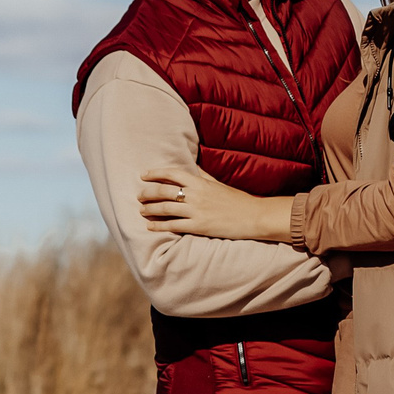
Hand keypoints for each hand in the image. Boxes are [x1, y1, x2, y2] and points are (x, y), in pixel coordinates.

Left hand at [138, 162, 295, 241]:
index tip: (144, 175)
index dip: (155, 173)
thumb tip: (193, 166)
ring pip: (165, 208)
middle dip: (148, 193)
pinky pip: (173, 225)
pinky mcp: (198, 226)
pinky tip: (150, 226)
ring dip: (150, 209)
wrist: (254, 216)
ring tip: (141, 210)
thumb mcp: (218, 184)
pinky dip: (159, 225)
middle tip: (139, 196)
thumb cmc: (237, 200)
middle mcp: (195, 194)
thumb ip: (203, 176)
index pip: (172, 173)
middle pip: (163, 191)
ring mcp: (196, 211)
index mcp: (200, 182)